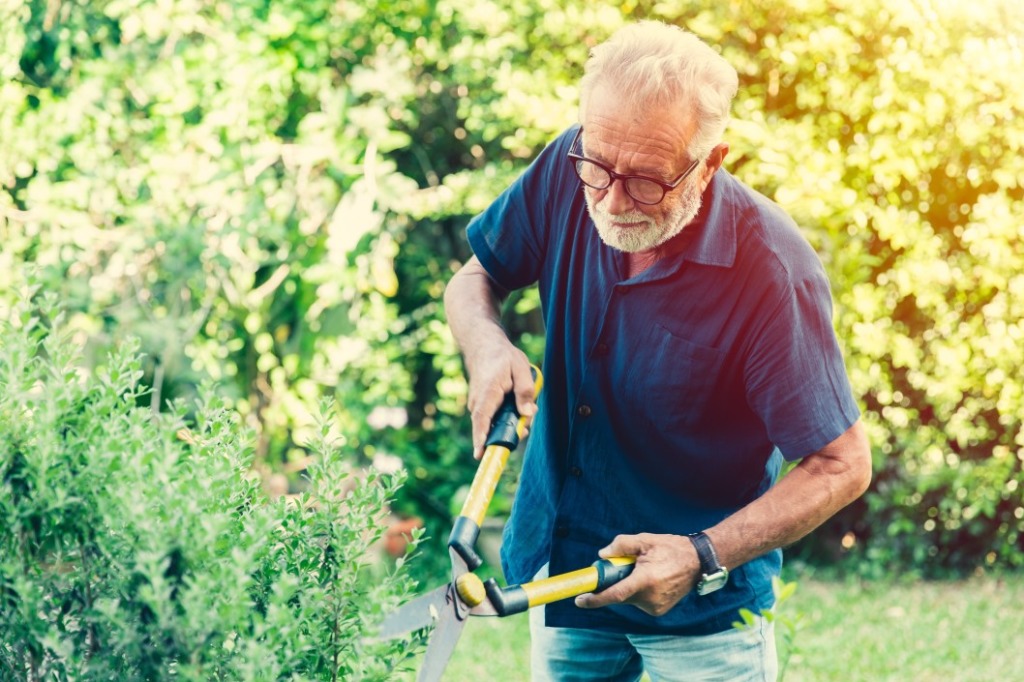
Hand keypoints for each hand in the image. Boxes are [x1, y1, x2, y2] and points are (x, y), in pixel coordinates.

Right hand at [465, 345, 535, 458]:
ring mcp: (477, 404)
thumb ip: (525, 390)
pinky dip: (506, 418)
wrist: (483, 346)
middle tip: (527, 423)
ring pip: (494, 424)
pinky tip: (518, 408)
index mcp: (488, 392)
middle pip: (491, 428)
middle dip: (510, 432)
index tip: (480, 454)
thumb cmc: (502, 356)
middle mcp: (478, 401)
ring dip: (511, 423)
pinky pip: (493, 419)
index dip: (481, 438)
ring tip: (526, 410)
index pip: (482, 419)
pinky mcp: (481, 406)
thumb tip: (527, 413)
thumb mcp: (520, 368)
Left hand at [574, 533, 699, 616]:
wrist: (698, 561)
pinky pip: (639, 601)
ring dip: (628, 586)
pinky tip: (650, 579)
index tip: (579, 600)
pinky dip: (638, 592)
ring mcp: (656, 606)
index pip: (615, 594)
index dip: (595, 599)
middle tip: (621, 567)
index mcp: (645, 580)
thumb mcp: (644, 540)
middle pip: (620, 595)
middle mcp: (650, 598)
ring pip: (630, 599)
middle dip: (614, 583)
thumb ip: (621, 545)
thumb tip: (602, 555)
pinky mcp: (659, 611)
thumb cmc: (670, 548)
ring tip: (644, 570)